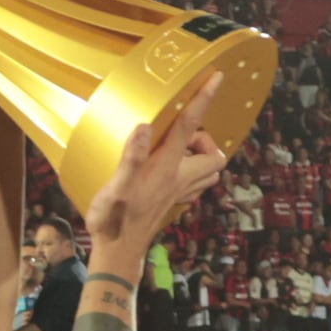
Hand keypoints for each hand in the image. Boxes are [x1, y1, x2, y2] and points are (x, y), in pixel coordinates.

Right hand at [84, 68, 229, 261]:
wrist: (119, 253)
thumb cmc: (114, 220)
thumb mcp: (116, 187)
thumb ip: (130, 157)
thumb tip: (143, 127)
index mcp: (167, 168)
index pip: (190, 127)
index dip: (203, 100)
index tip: (216, 78)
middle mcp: (180, 179)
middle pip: (215, 155)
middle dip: (204, 139)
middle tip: (177, 137)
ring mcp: (179, 194)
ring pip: (210, 171)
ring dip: (201, 155)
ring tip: (174, 151)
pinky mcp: (174, 203)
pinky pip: (196, 183)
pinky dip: (192, 172)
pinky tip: (170, 171)